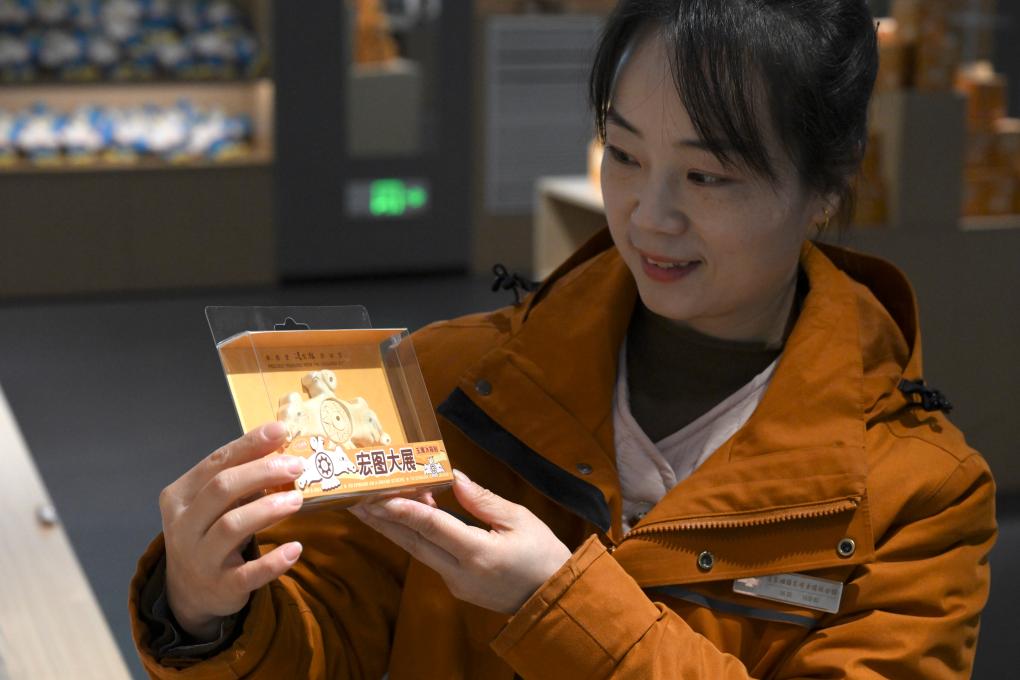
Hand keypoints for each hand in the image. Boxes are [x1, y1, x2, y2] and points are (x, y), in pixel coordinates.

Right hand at [160, 422, 305, 639]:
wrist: (189, 592)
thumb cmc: (208, 532)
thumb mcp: (211, 502)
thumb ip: (238, 476)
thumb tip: (280, 443)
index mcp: (180, 496)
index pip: (215, 462)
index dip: (249, 444)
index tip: (281, 430)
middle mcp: (183, 525)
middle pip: (222, 488)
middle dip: (262, 471)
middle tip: (296, 465)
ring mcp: (200, 557)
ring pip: (232, 525)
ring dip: (268, 508)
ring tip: (297, 499)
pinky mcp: (221, 587)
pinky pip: (249, 573)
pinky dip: (274, 561)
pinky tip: (295, 548)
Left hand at [349, 470, 571, 613]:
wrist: (551, 599)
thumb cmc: (542, 555)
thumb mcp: (518, 519)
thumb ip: (482, 500)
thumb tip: (453, 477)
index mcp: (479, 554)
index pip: (433, 527)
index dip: (404, 509)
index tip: (379, 495)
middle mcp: (460, 572)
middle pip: (413, 542)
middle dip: (381, 519)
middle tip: (355, 498)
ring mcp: (455, 583)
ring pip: (416, 550)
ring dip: (392, 527)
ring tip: (367, 506)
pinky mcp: (456, 585)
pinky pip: (429, 556)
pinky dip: (414, 535)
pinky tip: (404, 517)